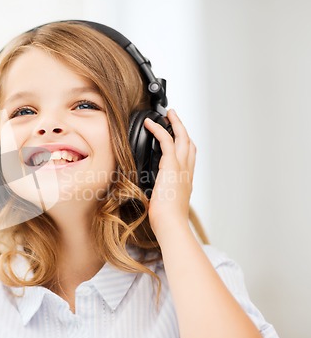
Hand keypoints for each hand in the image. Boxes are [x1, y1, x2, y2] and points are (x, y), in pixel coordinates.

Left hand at [143, 109, 195, 238]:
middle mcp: (187, 171)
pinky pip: (166, 140)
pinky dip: (159, 129)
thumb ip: (160, 194)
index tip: (179, 136)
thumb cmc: (166, 220)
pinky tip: (149, 124)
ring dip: (175, 123)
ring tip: (168, 114)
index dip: (185, 144)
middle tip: (174, 116)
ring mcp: (181, 167)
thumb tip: (149, 195)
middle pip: (189, 143)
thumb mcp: (163, 203)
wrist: (171, 224)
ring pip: (182, 138)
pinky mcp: (172, 165)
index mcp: (185, 180)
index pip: (189, 157)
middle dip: (182, 128)